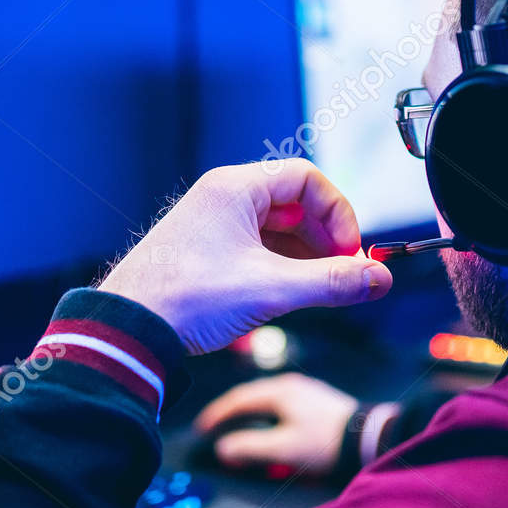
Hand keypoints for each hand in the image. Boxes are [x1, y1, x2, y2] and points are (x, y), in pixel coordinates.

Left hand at [99, 159, 391, 354]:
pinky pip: (257, 248)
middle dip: (325, 237)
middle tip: (342, 272)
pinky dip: (281, 266)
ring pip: (277, 229)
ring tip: (320, 288)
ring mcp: (213, 226)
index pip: (306, 178)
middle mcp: (223, 199)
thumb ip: (331, 283)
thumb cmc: (185, 298)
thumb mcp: (271, 289)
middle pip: (294, 203)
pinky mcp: (207, 253)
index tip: (349, 250)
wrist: (130, 329)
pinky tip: (291, 293)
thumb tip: (378, 279)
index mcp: (235, 189)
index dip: (337, 212)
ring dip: (305, 255)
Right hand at [194, 373, 390, 473]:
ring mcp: (305, 389)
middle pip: (250, 394)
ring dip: (248, 411)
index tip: (202, 428)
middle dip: (230, 411)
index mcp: (279, 391)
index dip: (216, 414)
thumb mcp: (283, 448)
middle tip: (214, 426)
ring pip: (266, 397)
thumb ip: (250, 448)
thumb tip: (223, 449)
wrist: (368, 437)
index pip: (237, 399)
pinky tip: (267, 423)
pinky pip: (280, 401)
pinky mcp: (316, 398)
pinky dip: (266, 412)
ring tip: (237, 425)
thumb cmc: (327, 442)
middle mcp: (290, 384)